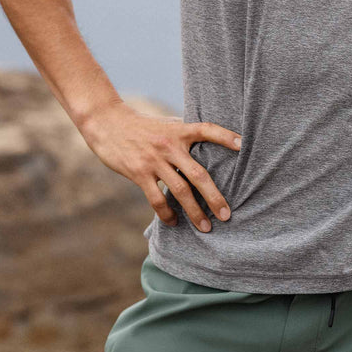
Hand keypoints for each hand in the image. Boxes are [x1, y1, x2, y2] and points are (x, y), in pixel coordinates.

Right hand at [79, 103, 240, 232]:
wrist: (108, 123)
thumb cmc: (141, 126)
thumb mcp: (166, 125)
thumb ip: (184, 135)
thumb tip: (207, 145)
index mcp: (178, 131)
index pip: (206, 129)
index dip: (225, 136)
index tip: (243, 145)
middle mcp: (169, 146)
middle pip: (198, 174)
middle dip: (214, 197)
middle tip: (227, 215)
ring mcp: (154, 161)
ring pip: (180, 191)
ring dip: (194, 212)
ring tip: (206, 227)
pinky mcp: (139, 173)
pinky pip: (157, 199)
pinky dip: (166, 214)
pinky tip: (173, 221)